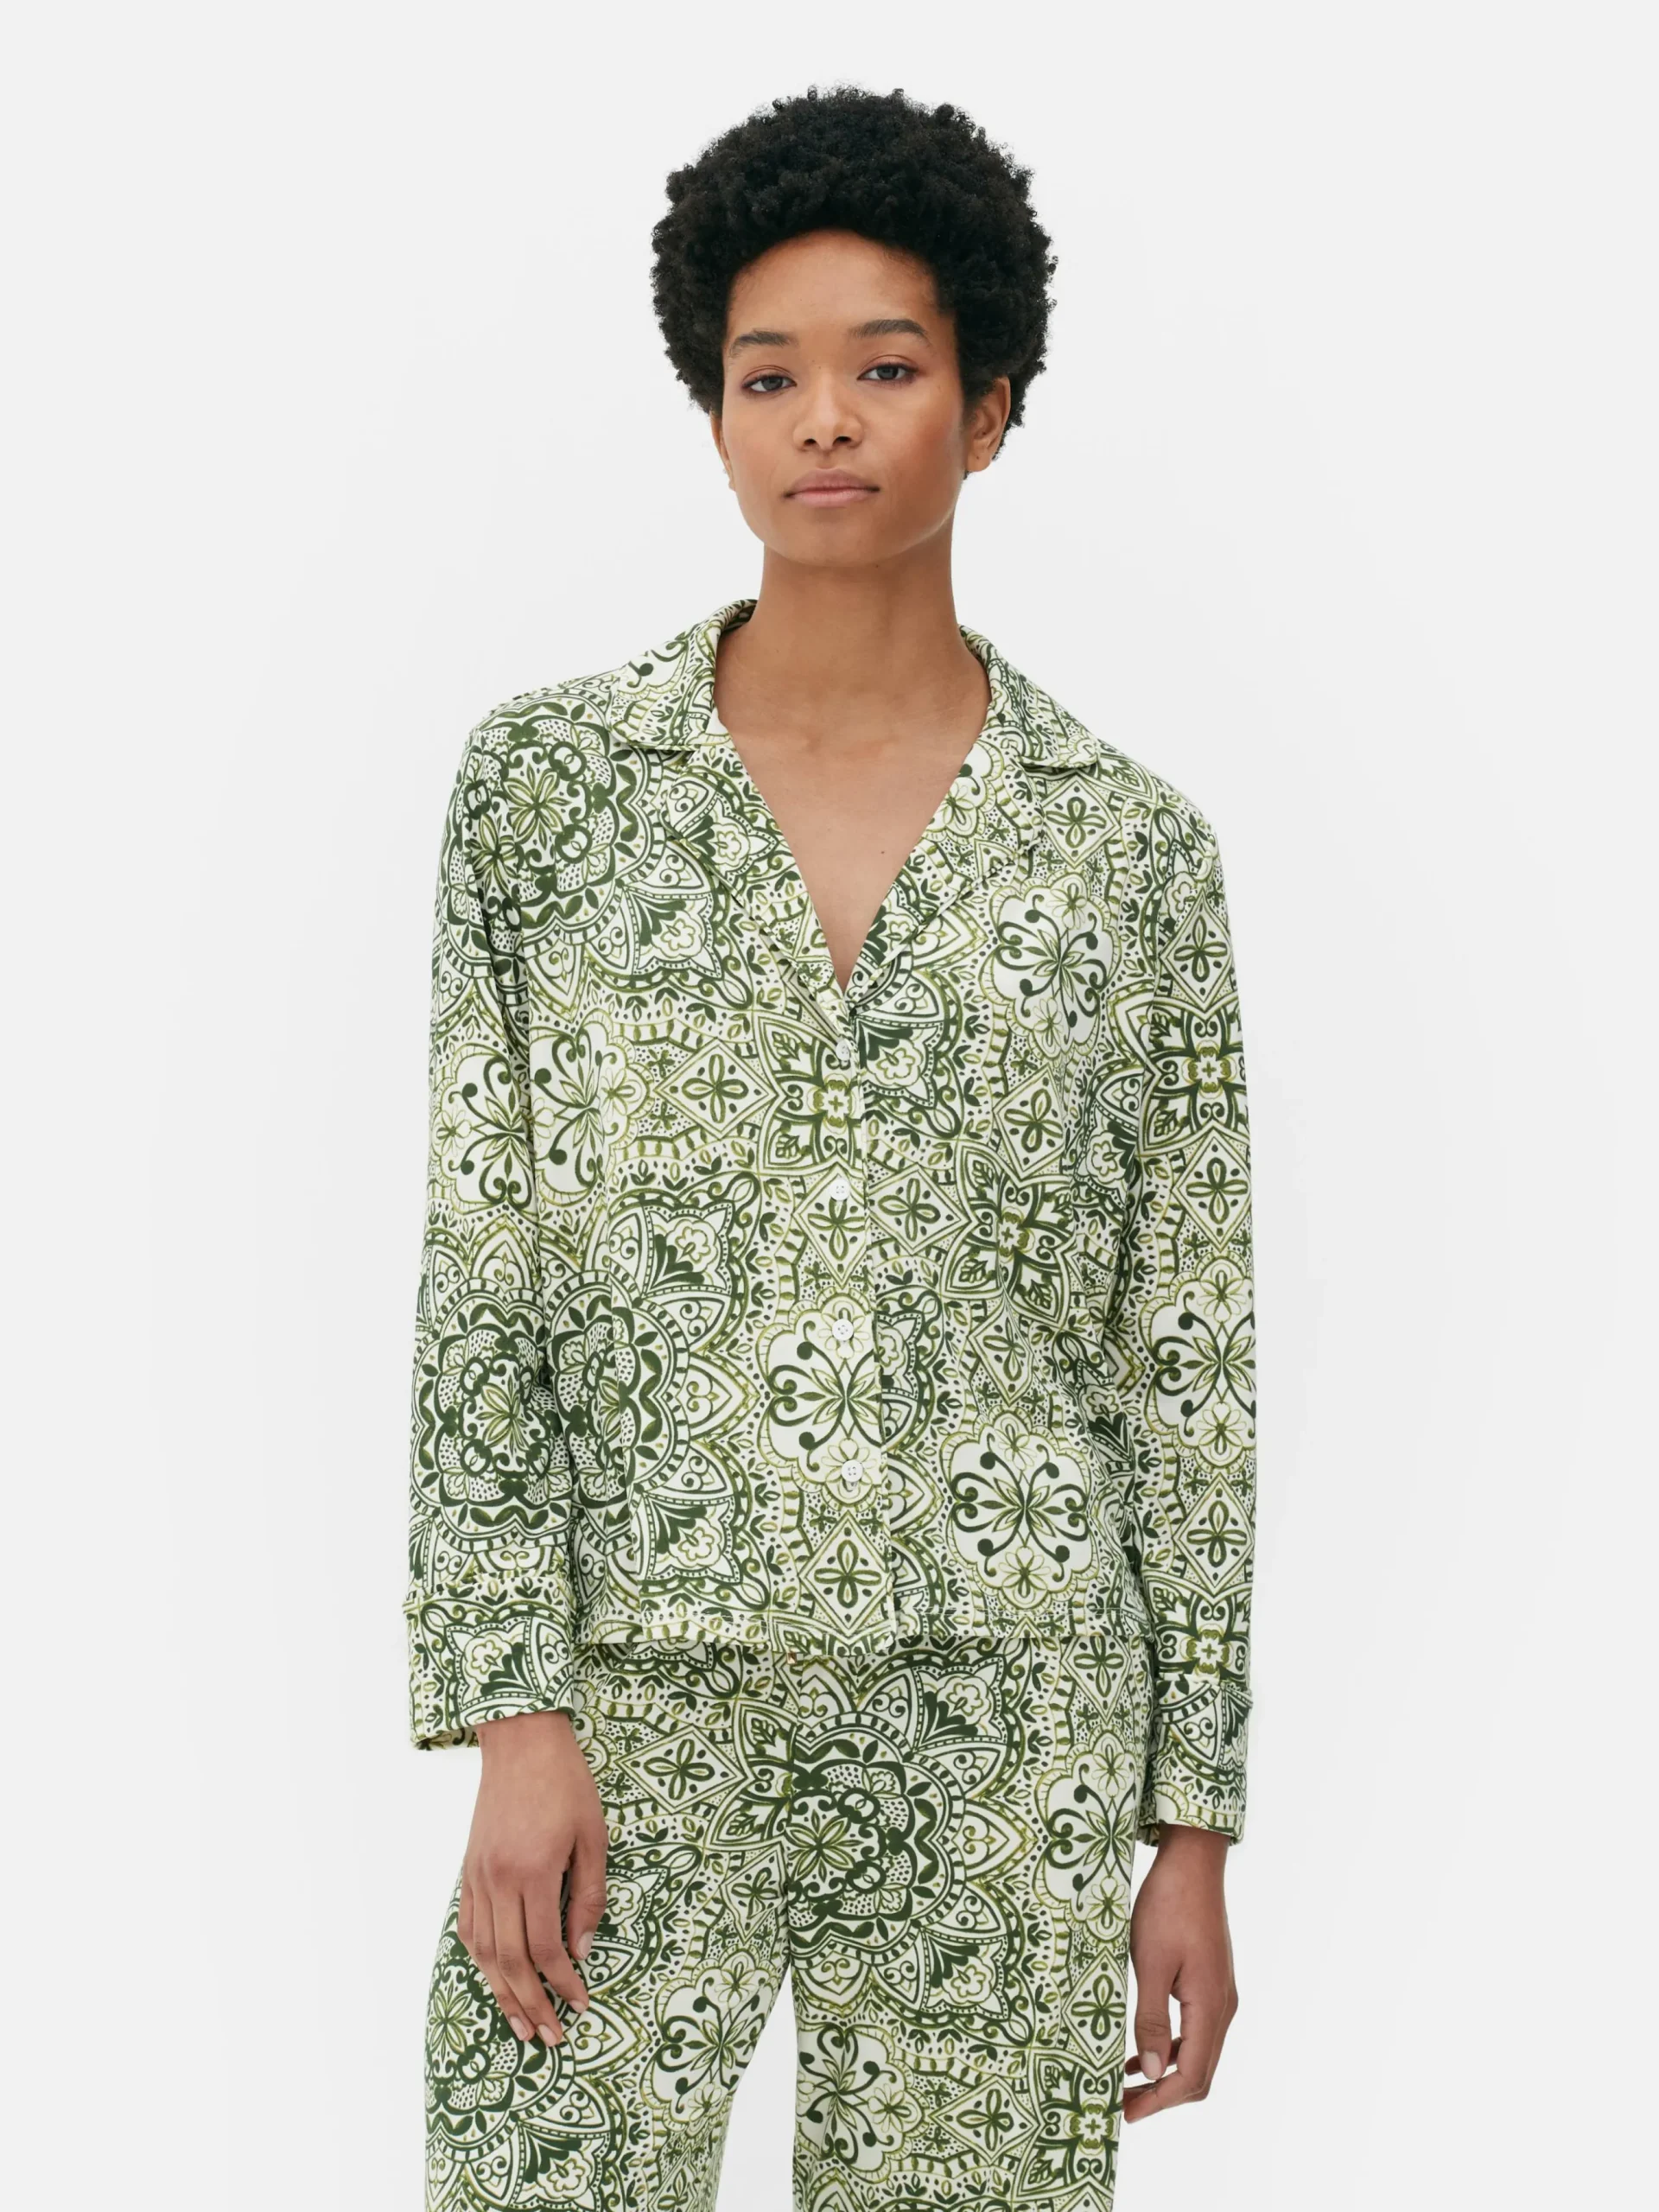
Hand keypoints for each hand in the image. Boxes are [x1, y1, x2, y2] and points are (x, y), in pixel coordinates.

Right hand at [461, 1710, 607, 2045]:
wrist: (522, 1741)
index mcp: (534, 1873)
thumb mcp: (593, 1836)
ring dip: (501, 1994)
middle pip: (510, 1962)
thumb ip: (589, 1895)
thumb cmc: (566, 1784)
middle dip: (531, 2006)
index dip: (563, 1985)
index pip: (545, 1948)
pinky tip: (494, 1977)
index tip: (581, 2004)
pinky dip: (480, 1959)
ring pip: (484, 1952)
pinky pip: (467, 1927)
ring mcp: (478, 1877)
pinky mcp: (467, 1870)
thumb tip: (583, 1950)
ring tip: (519, 2025)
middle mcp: (499, 1881)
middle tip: (550, 2037)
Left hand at [1123, 1823, 1237, 2121]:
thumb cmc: (1168, 1906)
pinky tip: (1142, 2051)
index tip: (1126, 2112)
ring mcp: (1219, 1996)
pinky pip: (1194, 2031)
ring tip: (1127, 2085)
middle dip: (1163, 2095)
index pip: (1191, 2076)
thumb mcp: (1150, 1963)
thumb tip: (1153, 2072)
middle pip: (1199, 2073)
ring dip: (1166, 2074)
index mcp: (1210, 2006)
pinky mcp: (1210, 1983)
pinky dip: (1171, 2048)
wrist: (1193, 1863)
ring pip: (1198, 2054)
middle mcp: (1222, 2007)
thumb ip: (1151, 2019)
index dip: (1160, 2101)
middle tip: (1123, 2105)